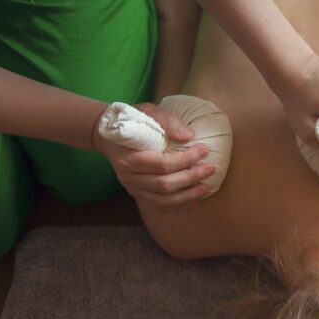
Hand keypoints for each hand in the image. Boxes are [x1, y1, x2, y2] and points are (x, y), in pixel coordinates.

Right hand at [92, 103, 214, 211]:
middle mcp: (128, 177)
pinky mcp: (138, 194)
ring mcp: (132, 188)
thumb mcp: (148, 111)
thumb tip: (189, 136)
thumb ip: (167, 121)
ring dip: (187, 196)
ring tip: (206, 189)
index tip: (205, 150)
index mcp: (128, 158)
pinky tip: (195, 202)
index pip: (162, 164)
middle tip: (211, 169)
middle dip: (191, 178)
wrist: (108, 136)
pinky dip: (178, 206)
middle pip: (164, 184)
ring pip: (162, 200)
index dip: (186, 159)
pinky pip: (159, 205)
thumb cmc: (131, 120)